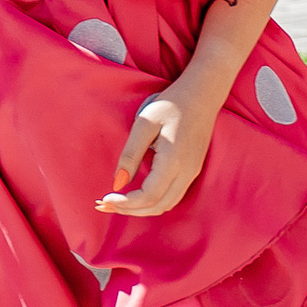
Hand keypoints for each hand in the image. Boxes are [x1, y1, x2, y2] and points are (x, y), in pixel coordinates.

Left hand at [97, 89, 217, 216]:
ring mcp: (192, 173)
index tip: (105, 198)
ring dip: (141, 210)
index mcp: (174, 161)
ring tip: (118, 204)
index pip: (148, 196)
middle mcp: (186, 173)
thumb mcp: (144, 123)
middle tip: (104, 206)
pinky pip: (172, 197)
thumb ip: (131, 153)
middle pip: (157, 206)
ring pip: (166, 205)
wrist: (201, 96)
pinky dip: (153, 203)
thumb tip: (118, 182)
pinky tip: (137, 197)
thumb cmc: (170, 105)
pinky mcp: (192, 171)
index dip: (126, 203)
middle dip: (129, 211)